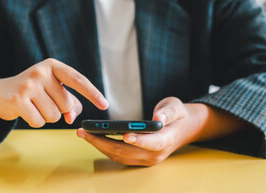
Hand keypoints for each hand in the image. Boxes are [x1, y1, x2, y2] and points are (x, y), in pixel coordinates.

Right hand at [0, 58, 107, 130]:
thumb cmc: (33, 92)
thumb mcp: (53, 90)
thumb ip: (70, 102)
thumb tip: (72, 118)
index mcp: (53, 66)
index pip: (78, 80)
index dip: (93, 93)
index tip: (105, 105)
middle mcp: (41, 71)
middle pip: (66, 104)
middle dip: (60, 110)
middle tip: (43, 102)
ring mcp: (28, 84)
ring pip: (54, 115)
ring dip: (47, 116)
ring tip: (34, 106)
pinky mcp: (18, 99)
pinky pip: (39, 121)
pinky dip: (36, 121)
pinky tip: (26, 111)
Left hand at [77, 97, 199, 165]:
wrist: (182, 128)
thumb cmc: (177, 115)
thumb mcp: (176, 107)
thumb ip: (167, 112)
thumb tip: (158, 119)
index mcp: (166, 140)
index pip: (152, 143)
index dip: (139, 140)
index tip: (125, 135)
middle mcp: (155, 154)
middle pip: (127, 152)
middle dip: (103, 142)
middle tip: (85, 132)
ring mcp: (147, 159)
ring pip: (120, 156)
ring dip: (99, 146)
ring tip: (84, 134)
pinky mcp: (139, 159)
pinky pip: (119, 156)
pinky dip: (105, 148)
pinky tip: (93, 138)